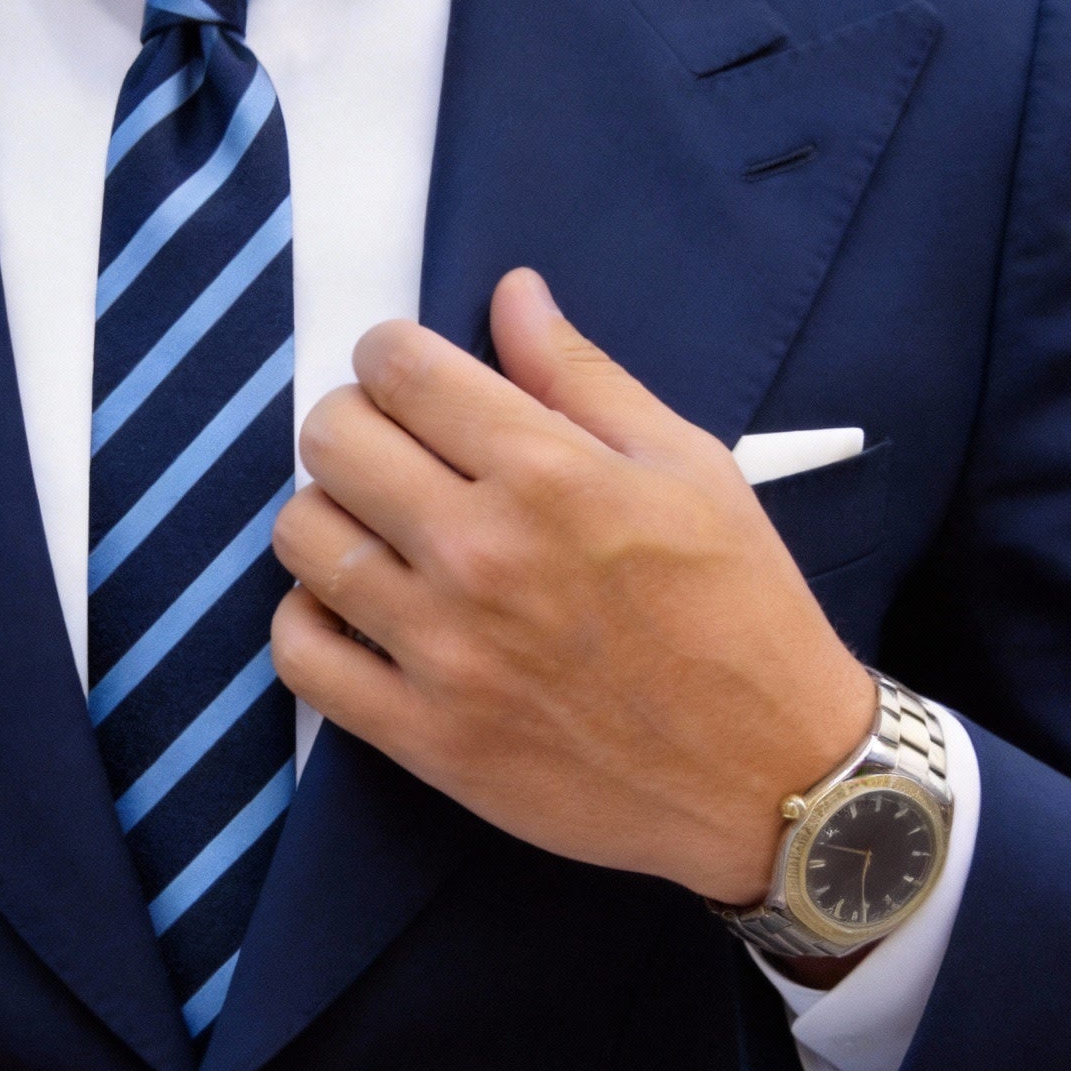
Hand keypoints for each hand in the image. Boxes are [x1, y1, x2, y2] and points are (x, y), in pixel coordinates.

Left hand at [270, 269, 874, 906]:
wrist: (770, 777)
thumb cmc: (741, 613)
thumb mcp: (688, 467)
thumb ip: (583, 377)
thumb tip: (511, 293)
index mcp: (548, 475)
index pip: (399, 369)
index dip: (388, 354)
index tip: (406, 376)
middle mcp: (480, 554)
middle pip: (331, 440)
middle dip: (352, 423)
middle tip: (391, 450)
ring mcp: (442, 650)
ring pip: (302, 538)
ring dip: (327, 516)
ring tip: (374, 530)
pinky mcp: (422, 735)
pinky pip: (300, 655)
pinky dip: (308, 620)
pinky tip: (351, 609)